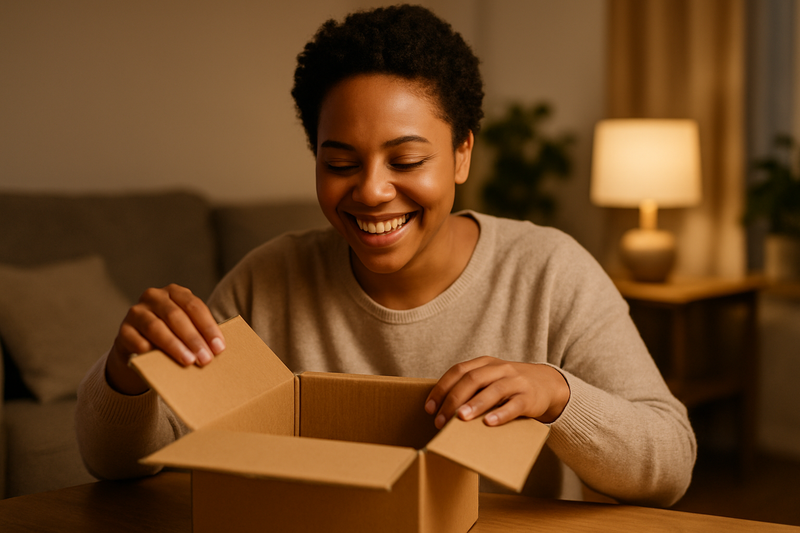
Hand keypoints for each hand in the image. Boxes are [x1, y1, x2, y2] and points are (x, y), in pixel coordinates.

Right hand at [105, 284, 224, 394]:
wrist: (139, 349)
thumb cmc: (172, 335)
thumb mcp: (186, 328)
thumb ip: (199, 333)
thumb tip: (216, 349)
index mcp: (174, 292)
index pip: (194, 306)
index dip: (208, 327)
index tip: (219, 347)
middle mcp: (154, 297)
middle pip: (176, 316)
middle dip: (193, 338)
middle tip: (205, 358)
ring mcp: (136, 312)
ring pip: (156, 327)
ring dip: (174, 345)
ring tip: (188, 361)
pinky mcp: (123, 331)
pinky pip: (137, 340)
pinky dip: (149, 351)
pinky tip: (159, 361)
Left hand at [424, 356, 569, 428]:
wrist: (547, 385)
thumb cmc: (509, 386)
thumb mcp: (490, 380)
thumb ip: (470, 389)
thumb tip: (441, 411)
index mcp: (485, 363)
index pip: (458, 371)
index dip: (441, 388)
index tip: (429, 408)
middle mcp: (500, 369)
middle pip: (472, 379)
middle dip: (453, 400)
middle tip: (440, 421)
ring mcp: (516, 381)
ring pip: (494, 390)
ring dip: (475, 404)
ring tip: (461, 418)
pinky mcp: (529, 397)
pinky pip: (514, 405)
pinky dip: (501, 414)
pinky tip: (489, 423)